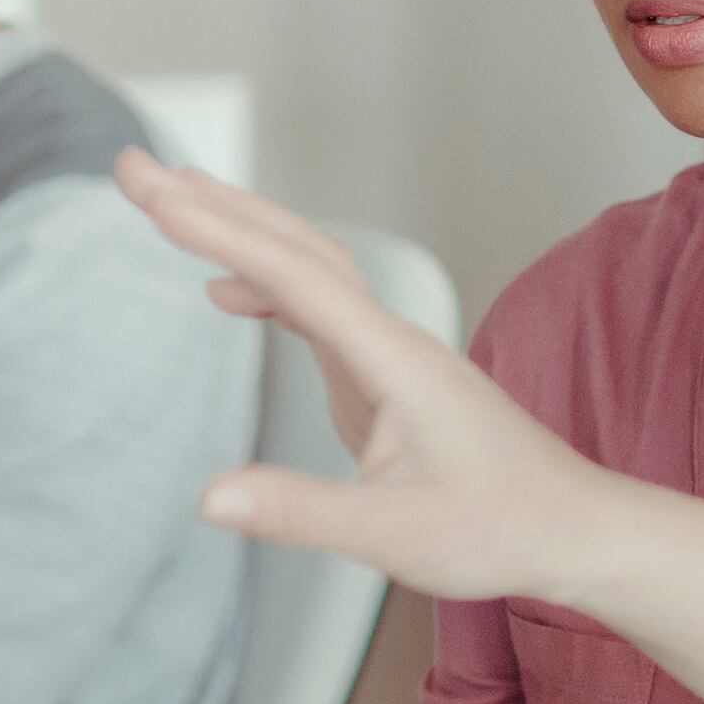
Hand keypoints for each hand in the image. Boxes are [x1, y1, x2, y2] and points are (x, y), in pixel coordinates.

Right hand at [114, 150, 640, 603]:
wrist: (571, 530)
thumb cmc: (498, 529)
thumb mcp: (392, 536)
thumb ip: (299, 513)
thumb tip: (207, 498)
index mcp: (394, 361)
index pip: (294, 277)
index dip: (220, 232)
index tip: (154, 195)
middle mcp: (391, 340)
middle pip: (295, 247)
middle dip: (212, 205)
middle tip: (132, 167)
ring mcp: (389, 354)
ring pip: (307, 267)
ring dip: (237, 231)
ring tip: (165, 199)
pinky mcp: (384, 377)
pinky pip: (316, 310)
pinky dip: (265, 286)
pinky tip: (224, 293)